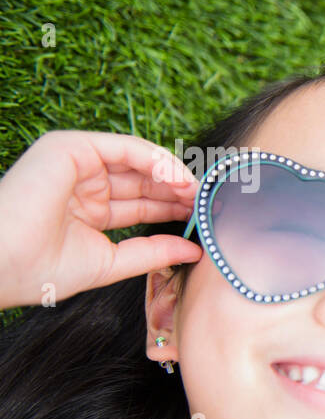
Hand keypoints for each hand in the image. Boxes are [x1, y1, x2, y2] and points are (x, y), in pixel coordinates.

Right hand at [0, 130, 203, 308]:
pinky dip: (155, 159)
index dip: (172, 206)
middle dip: (178, 189)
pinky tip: (178, 178)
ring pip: (138, 160)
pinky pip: (124, 148)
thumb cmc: (41, 270)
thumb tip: (194, 251)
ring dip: (172, 173)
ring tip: (198, 192)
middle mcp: (82, 183)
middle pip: (143, 180)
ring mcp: (75, 163)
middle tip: (209, 201)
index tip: (203, 217)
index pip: (141, 202)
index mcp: (88, 210)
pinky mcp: (68, 147)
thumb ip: (152, 252)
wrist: (0, 265)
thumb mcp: (111, 262)